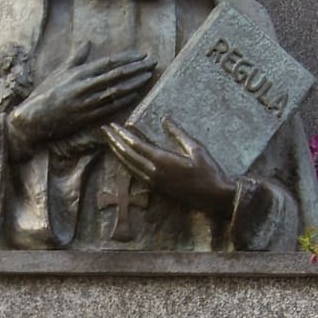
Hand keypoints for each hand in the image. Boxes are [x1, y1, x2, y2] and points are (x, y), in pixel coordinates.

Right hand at [7, 43, 154, 155]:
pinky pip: (109, 108)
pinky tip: (135, 96)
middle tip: (152, 64)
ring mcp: (86, 103)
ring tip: (148, 78)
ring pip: (116, 91)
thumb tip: (87, 43)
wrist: (33, 118)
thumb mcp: (60, 72)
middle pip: (116, 75)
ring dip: (134, 84)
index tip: (142, 55)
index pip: (109, 63)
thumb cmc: (46, 93)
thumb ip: (76, 58)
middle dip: (136, 69)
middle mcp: (84, 86)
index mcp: (79, 73)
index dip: (127, 58)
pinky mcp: (87, 117)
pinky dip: (123, 101)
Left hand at [102, 117, 235, 217]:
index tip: (113, 125)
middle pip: (127, 155)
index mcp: (162, 161)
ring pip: (129, 166)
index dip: (123, 134)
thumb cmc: (209, 172)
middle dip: (114, 141)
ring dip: (117, 152)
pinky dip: (126, 164)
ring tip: (108, 141)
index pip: (136, 145)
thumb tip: (165, 119)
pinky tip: (123, 158)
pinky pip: (135, 174)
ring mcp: (154, 182)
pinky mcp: (157, 188)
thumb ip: (179, 134)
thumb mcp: (196, 149)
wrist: (214, 197)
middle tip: (103, 130)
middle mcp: (154, 172)